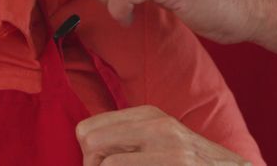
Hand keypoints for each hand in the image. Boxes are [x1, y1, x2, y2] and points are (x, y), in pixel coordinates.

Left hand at [77, 105, 250, 164]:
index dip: (88, 154)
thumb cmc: (190, 161)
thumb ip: (128, 135)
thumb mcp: (161, 137)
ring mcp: (168, 150)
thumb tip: (86, 142)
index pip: (87, 129)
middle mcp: (157, 127)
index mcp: (149, 116)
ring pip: (105, 163)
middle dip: (92, 165)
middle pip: (90, 142)